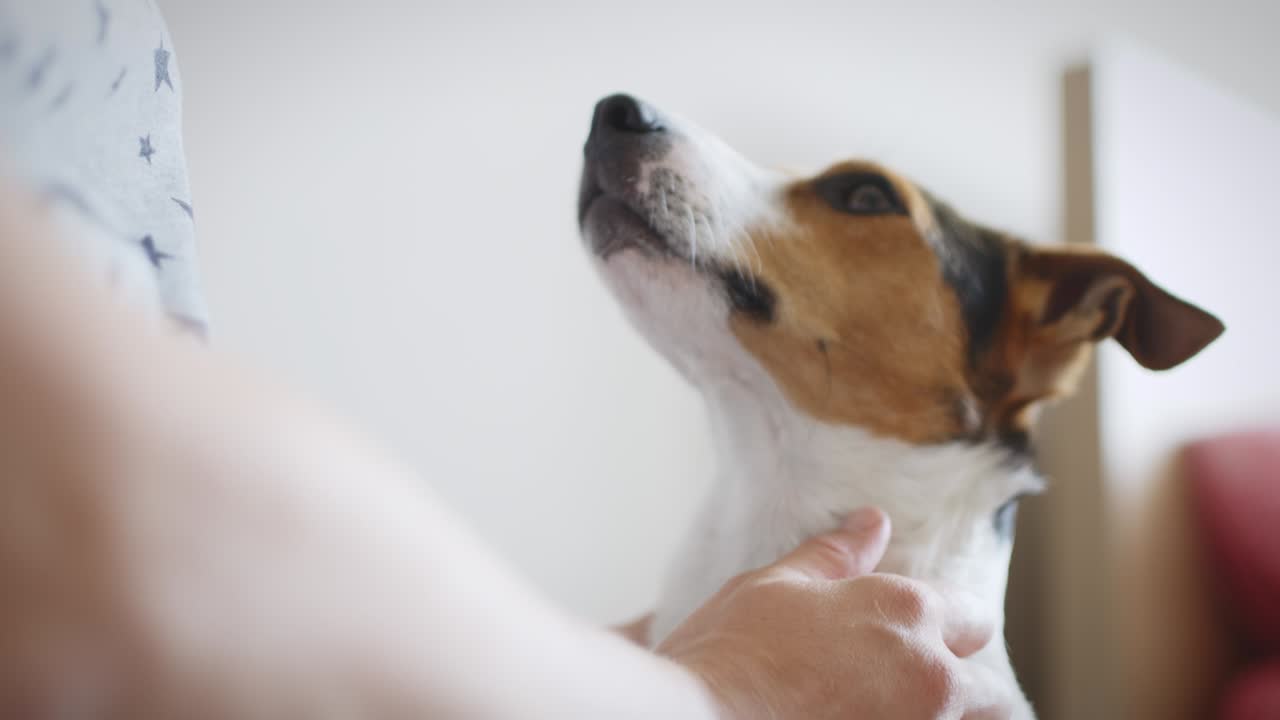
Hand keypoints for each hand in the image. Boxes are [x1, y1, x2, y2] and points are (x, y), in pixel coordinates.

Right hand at [657, 508, 1010, 718]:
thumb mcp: (776, 587)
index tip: (926, 637)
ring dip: (947, 716)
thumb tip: (871, 522)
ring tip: (898, 708)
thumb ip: (835, 557)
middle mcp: (929, 675)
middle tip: (917, 686)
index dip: (949, 625)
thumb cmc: (732, 653)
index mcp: (906, 612)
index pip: (969, 616)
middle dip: (965, 686)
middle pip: (990, 689)